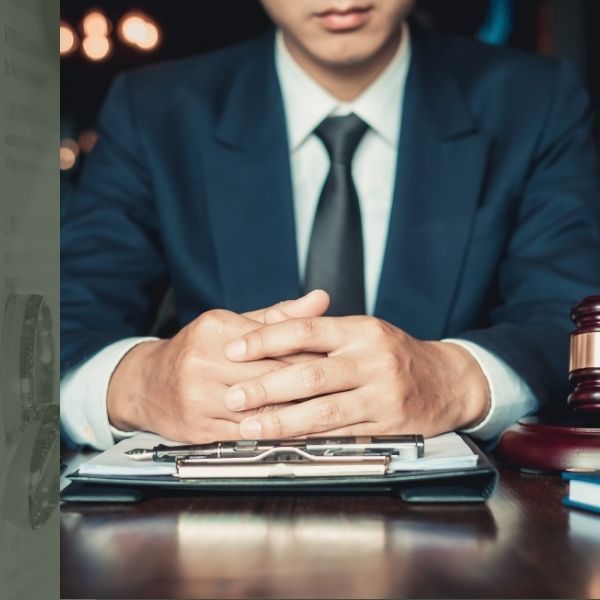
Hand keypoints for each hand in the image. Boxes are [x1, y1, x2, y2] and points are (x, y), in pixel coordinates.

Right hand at [106, 291, 329, 441]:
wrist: (146, 383)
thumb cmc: (197, 350)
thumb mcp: (233, 323)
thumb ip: (279, 315)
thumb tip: (321, 299)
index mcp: (216, 329)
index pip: (275, 343)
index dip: (310, 355)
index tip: (337, 363)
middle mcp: (204, 361)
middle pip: (271, 376)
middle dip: (309, 386)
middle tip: (340, 391)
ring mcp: (198, 398)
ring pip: (262, 410)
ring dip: (297, 415)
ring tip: (327, 415)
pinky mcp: (198, 429)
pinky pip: (246, 436)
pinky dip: (274, 436)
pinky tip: (296, 434)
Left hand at [223, 316, 490, 438]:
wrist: (447, 381)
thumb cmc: (393, 353)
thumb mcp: (362, 331)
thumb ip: (318, 328)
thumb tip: (268, 324)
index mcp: (360, 330)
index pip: (305, 330)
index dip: (266, 339)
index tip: (233, 349)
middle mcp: (371, 359)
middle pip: (310, 372)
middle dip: (266, 386)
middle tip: (233, 397)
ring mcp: (382, 394)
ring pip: (323, 410)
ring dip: (282, 420)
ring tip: (249, 426)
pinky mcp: (389, 425)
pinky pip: (341, 433)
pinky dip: (310, 438)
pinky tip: (285, 441)